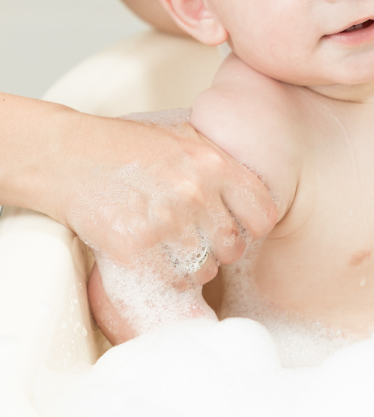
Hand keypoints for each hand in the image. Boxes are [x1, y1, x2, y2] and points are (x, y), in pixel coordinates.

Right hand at [56, 110, 276, 281]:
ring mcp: (165, 222)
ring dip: (192, 265)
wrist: (68, 156)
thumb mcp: (184, 135)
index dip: (251, 225)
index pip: (263, 214)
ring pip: (205, 270)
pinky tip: (153, 256)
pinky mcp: (135, 248)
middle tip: (197, 237)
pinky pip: (173, 281)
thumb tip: (256, 186)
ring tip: (171, 245)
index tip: (236, 224)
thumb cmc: (127, 146)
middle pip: (235, 247)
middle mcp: (194, 192)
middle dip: (219, 248)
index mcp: (213, 163)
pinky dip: (166, 277)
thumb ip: (222, 158)